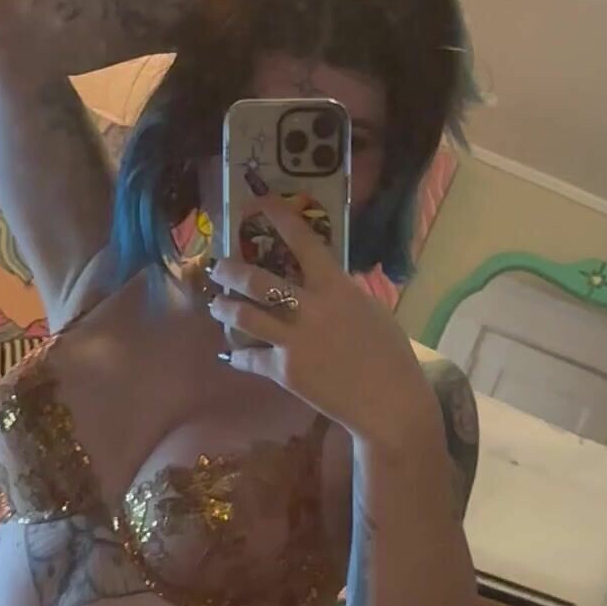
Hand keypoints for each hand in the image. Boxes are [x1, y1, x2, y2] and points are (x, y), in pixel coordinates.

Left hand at [207, 195, 431, 443]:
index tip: (258, 203)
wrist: (389, 403)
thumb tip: (321, 280)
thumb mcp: (371, 310)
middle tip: (217, 267)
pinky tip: (231, 353)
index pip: (303, 242)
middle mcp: (309, 309)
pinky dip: (239, 355)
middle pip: (256, 280)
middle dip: (229, 270)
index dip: (278, 218)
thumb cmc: (390, 355)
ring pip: (243, 316)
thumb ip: (342, 292)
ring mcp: (293, 341)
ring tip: (216, 304)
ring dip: (223, 308)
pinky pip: (250, 357)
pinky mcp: (284, 372)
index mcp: (336, 288)